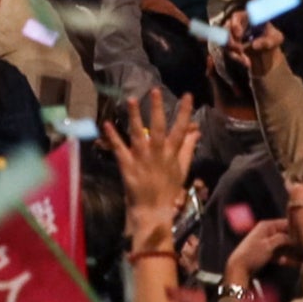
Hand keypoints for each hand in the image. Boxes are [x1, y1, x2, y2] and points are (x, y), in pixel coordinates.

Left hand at [106, 87, 196, 226]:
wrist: (153, 211)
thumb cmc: (168, 190)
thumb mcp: (182, 169)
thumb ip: (188, 148)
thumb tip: (196, 130)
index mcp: (171, 154)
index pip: (181, 130)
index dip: (185, 113)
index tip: (188, 96)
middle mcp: (157, 154)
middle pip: (158, 128)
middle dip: (157, 109)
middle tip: (154, 90)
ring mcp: (141, 159)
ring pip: (138, 134)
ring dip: (135, 117)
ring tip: (131, 99)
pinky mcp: (127, 166)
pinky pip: (119, 149)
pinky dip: (113, 137)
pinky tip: (106, 124)